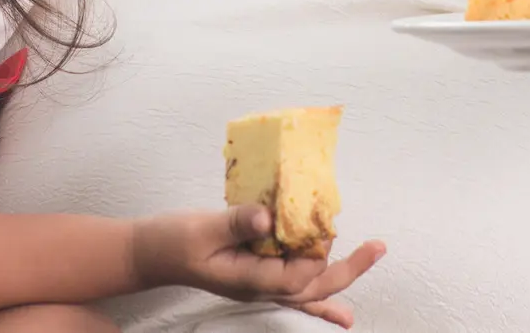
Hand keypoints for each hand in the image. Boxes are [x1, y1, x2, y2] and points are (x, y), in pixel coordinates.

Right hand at [130, 206, 385, 328]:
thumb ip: (236, 223)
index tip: (327, 227)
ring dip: (338, 280)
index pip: (297, 277)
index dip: (317, 255)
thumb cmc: (174, 241)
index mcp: (250, 279)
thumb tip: (267, 216)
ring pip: (307, 290)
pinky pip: (293, 290)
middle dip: (347, 269)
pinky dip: (319, 299)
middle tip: (378, 248)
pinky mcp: (255, 275)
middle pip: (312, 286)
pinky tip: (339, 313)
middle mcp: (260, 287)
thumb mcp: (202, 228)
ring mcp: (259, 284)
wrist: (152, 253)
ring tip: (368, 262)